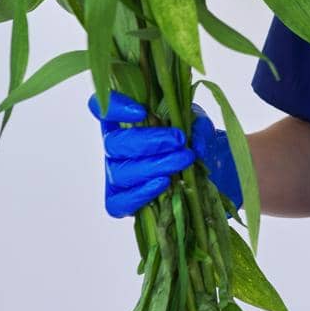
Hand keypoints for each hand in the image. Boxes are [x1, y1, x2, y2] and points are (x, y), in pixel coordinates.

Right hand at [87, 91, 244, 217]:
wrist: (208, 175)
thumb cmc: (192, 144)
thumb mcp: (199, 126)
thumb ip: (197, 125)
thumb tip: (194, 141)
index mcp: (124, 122)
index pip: (101, 108)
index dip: (114, 108)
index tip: (142, 111)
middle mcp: (115, 148)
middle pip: (113, 143)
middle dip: (148, 141)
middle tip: (178, 140)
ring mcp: (115, 176)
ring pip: (120, 172)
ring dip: (154, 165)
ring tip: (183, 160)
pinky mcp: (120, 202)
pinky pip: (119, 202)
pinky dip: (141, 194)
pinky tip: (163, 183)